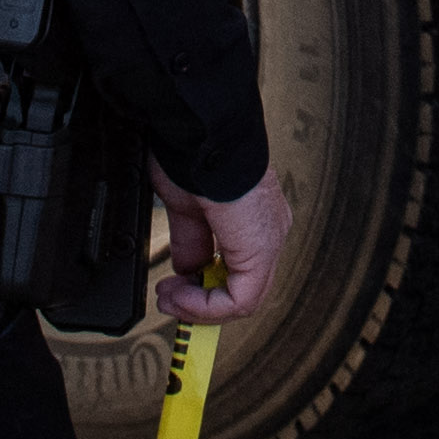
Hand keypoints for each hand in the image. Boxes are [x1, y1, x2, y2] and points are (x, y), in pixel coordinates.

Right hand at [152, 165, 289, 324]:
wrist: (198, 131)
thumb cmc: (191, 152)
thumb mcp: (185, 206)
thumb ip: (190, 241)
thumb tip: (186, 269)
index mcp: (251, 216)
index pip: (237, 268)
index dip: (203, 288)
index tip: (172, 290)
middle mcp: (267, 228)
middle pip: (242, 287)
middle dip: (199, 301)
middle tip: (168, 299)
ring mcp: (269, 239)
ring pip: (244, 298)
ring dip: (199, 306)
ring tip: (170, 299)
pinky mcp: (261, 249)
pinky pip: (241, 298)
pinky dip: (206, 305)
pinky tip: (181, 295)